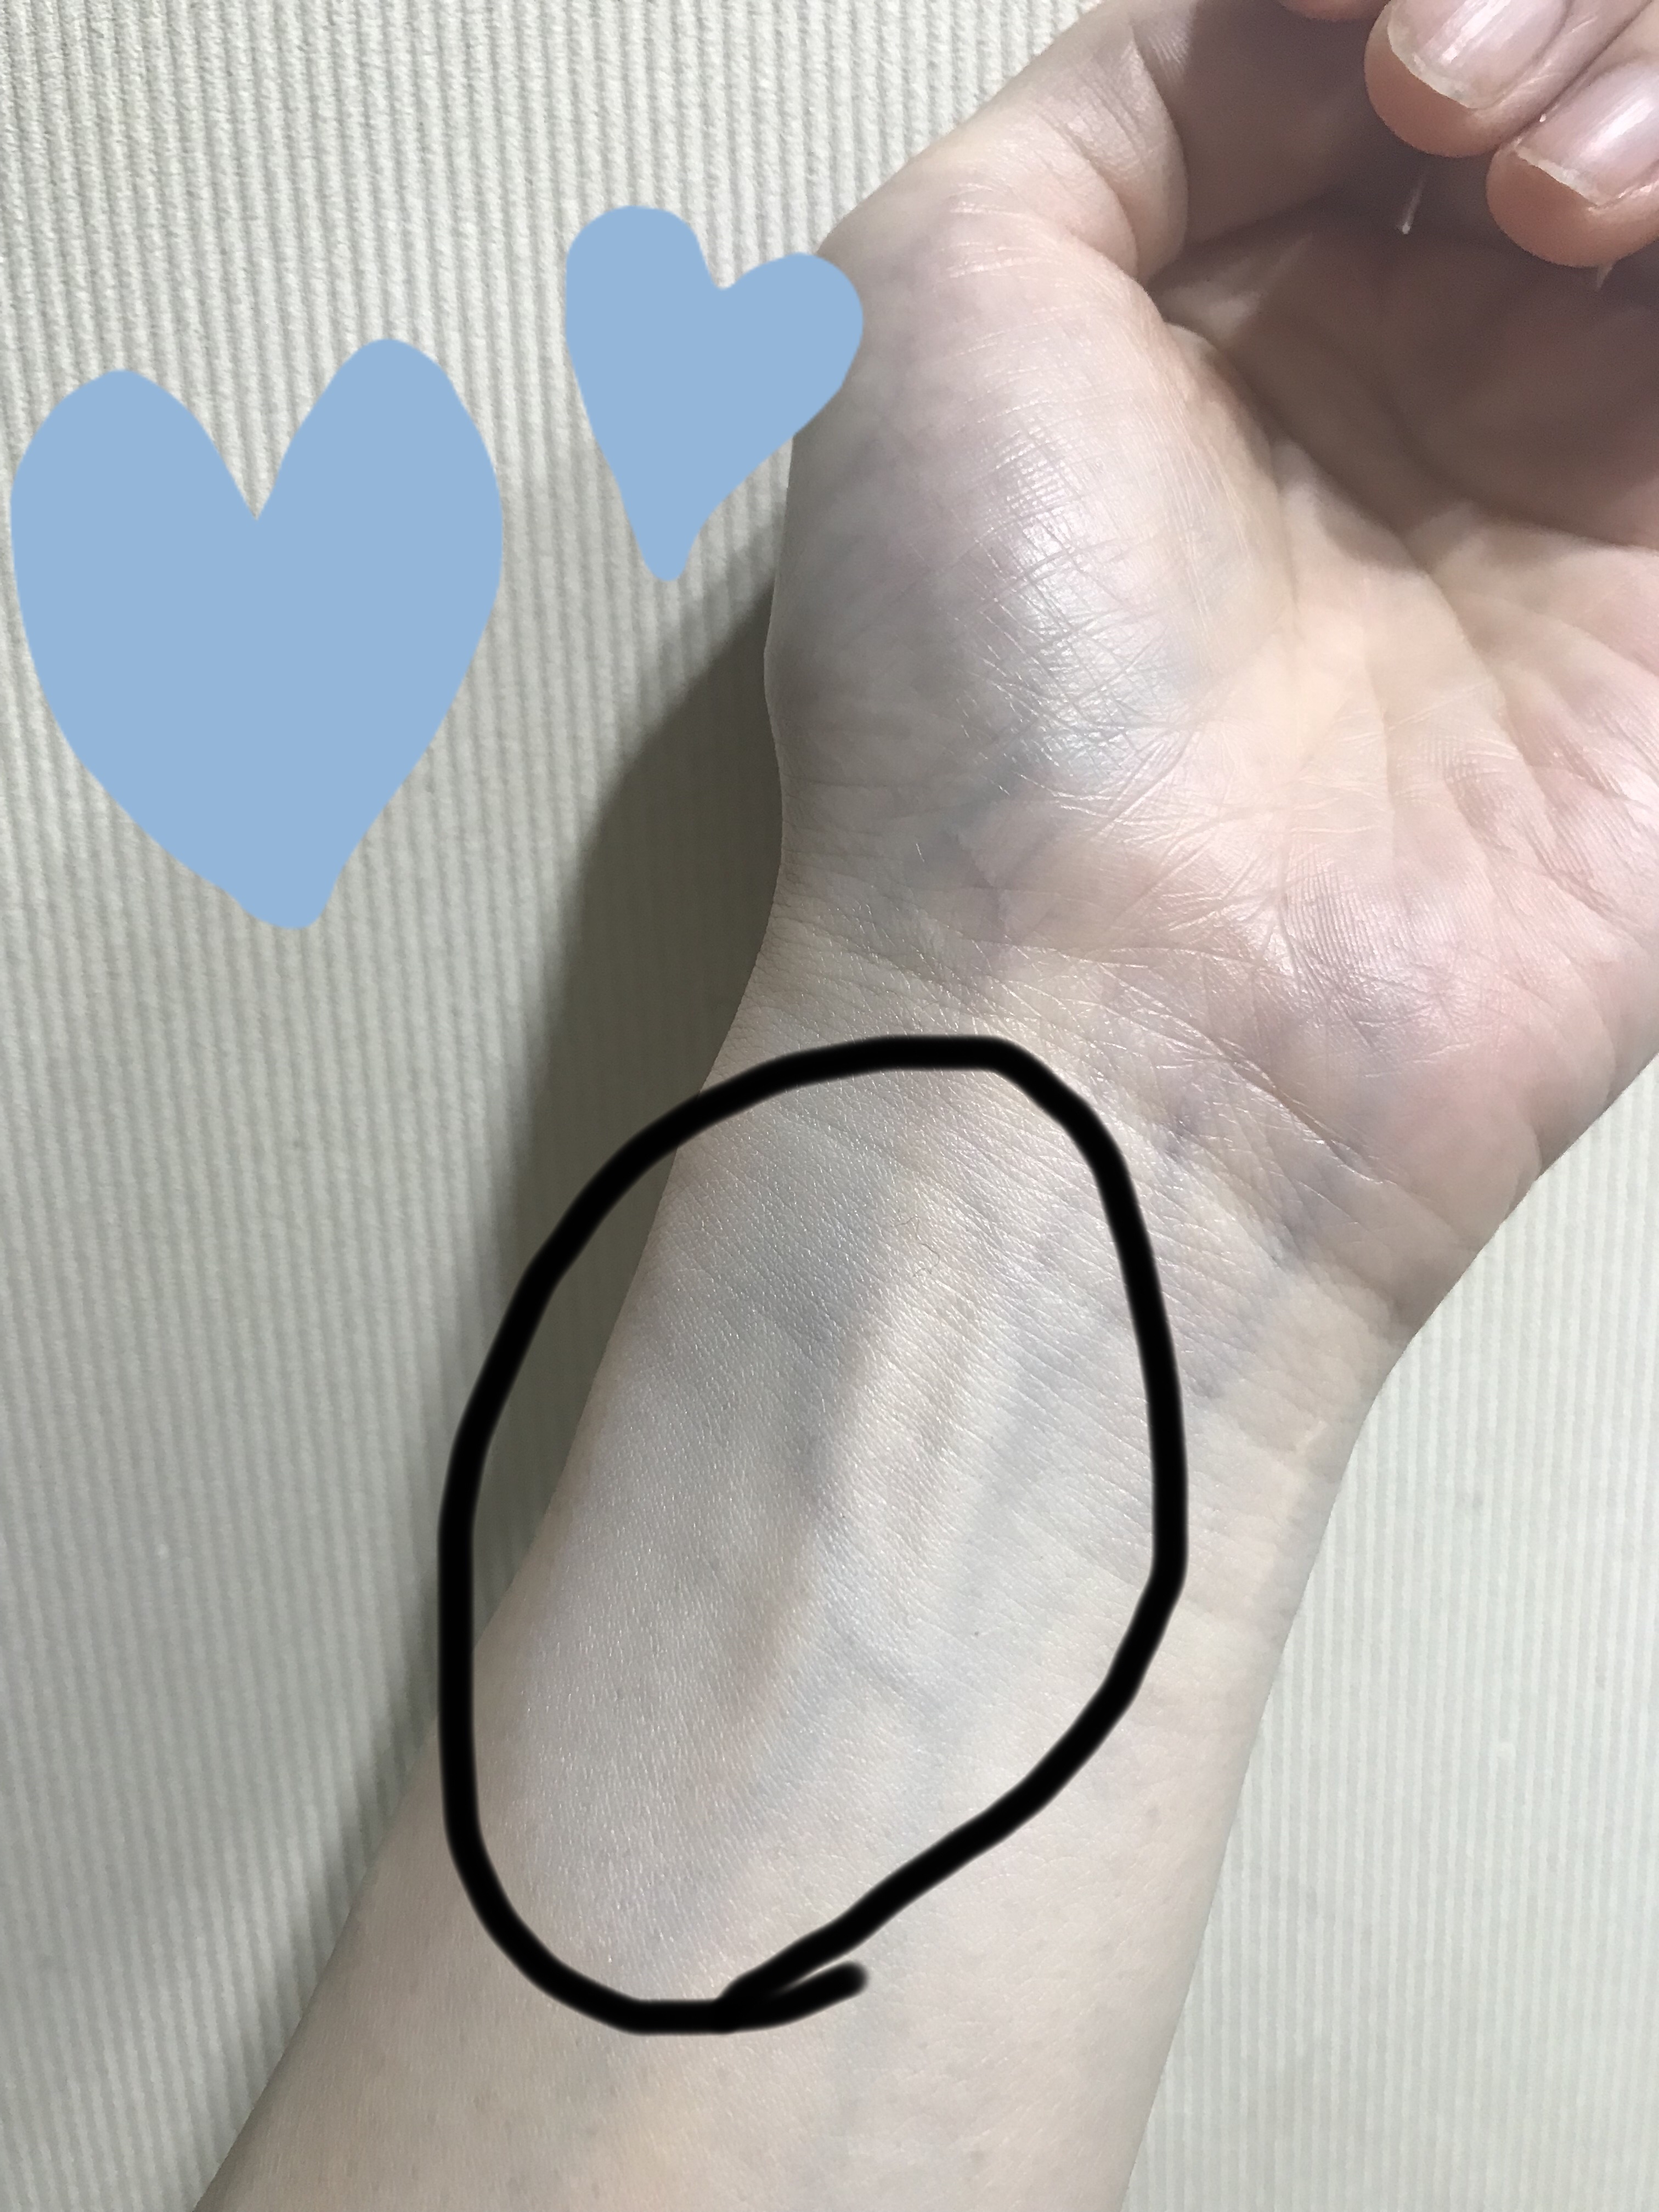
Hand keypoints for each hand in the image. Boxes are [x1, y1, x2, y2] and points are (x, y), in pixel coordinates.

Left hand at [760, 0, 1658, 1349]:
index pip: (1368, 49)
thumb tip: (1338, 27)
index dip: (1389, 3)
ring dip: (1638, 85)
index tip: (1362, 43)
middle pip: (1555, 74)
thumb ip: (1133, 99)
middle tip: (1440, 112)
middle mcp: (1399, 380)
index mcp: (1210, 315)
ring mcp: (1561, 480)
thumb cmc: (983, 676)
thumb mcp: (933, 294)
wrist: (1131, 1002)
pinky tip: (1601, 236)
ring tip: (1529, 194)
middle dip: (1540, 13)